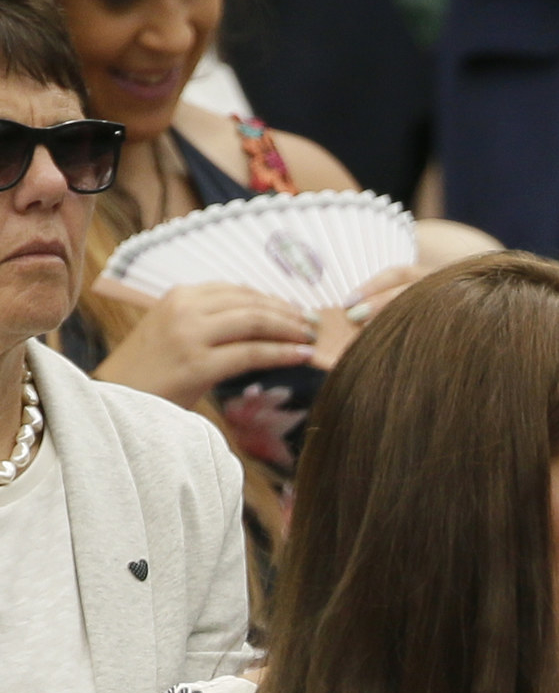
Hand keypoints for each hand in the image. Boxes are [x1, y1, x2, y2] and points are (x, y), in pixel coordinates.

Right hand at [93, 283, 317, 408]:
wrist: (111, 402)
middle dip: (288, 314)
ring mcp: (190, 335)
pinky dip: (283, 353)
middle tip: (314, 324)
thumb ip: (210, 321)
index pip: (238, 291)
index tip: (297, 311)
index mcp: (179, 296)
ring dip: (291, 330)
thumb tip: (261, 321)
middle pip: (251, 304)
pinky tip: (303, 356)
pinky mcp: (197, 364)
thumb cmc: (148, 374)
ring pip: (255, 324)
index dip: (273, 300)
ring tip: (313, 338)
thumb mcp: (175, 333)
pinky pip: (252, 353)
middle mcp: (184, 308)